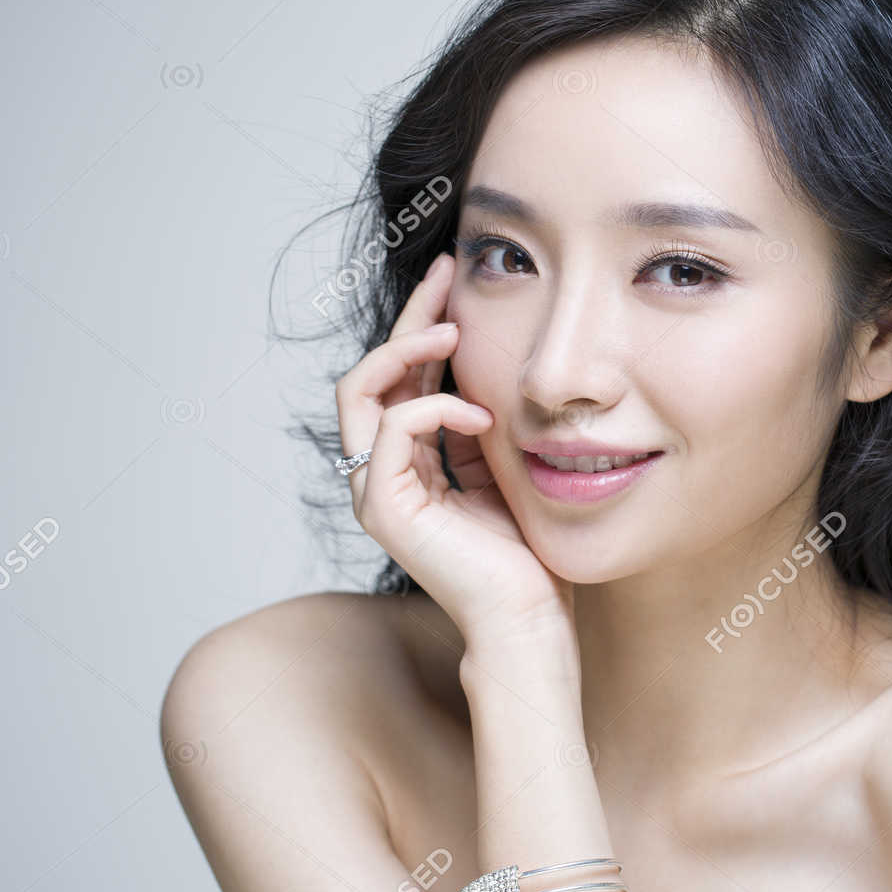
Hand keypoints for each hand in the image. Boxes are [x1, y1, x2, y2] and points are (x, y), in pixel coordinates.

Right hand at [335, 251, 573, 646]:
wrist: (529, 617)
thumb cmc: (528, 554)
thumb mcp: (506, 466)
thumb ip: (484, 424)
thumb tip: (491, 369)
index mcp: (411, 460)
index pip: (403, 376)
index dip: (424, 323)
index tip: (456, 280)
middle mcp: (382, 473)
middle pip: (373, 372)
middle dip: (409, 315)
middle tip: (446, 274)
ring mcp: (376, 491)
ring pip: (362, 391)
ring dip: (405, 349)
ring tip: (453, 329)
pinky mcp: (385, 508)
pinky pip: (390, 429)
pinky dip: (433, 407)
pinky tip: (481, 413)